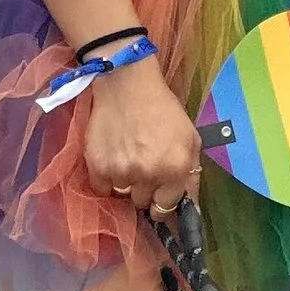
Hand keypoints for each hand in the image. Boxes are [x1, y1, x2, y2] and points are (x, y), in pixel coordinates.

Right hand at [78, 52, 199, 215]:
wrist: (126, 84)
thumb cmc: (162, 109)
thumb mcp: (190, 138)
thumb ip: (191, 173)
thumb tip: (189, 205)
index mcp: (176, 169)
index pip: (167, 206)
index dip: (163, 202)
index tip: (159, 196)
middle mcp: (149, 175)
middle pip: (143, 202)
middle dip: (145, 190)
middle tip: (143, 168)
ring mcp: (122, 172)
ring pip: (123, 195)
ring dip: (126, 182)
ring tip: (127, 158)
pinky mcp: (97, 167)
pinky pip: (101, 188)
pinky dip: (106, 178)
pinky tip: (111, 158)